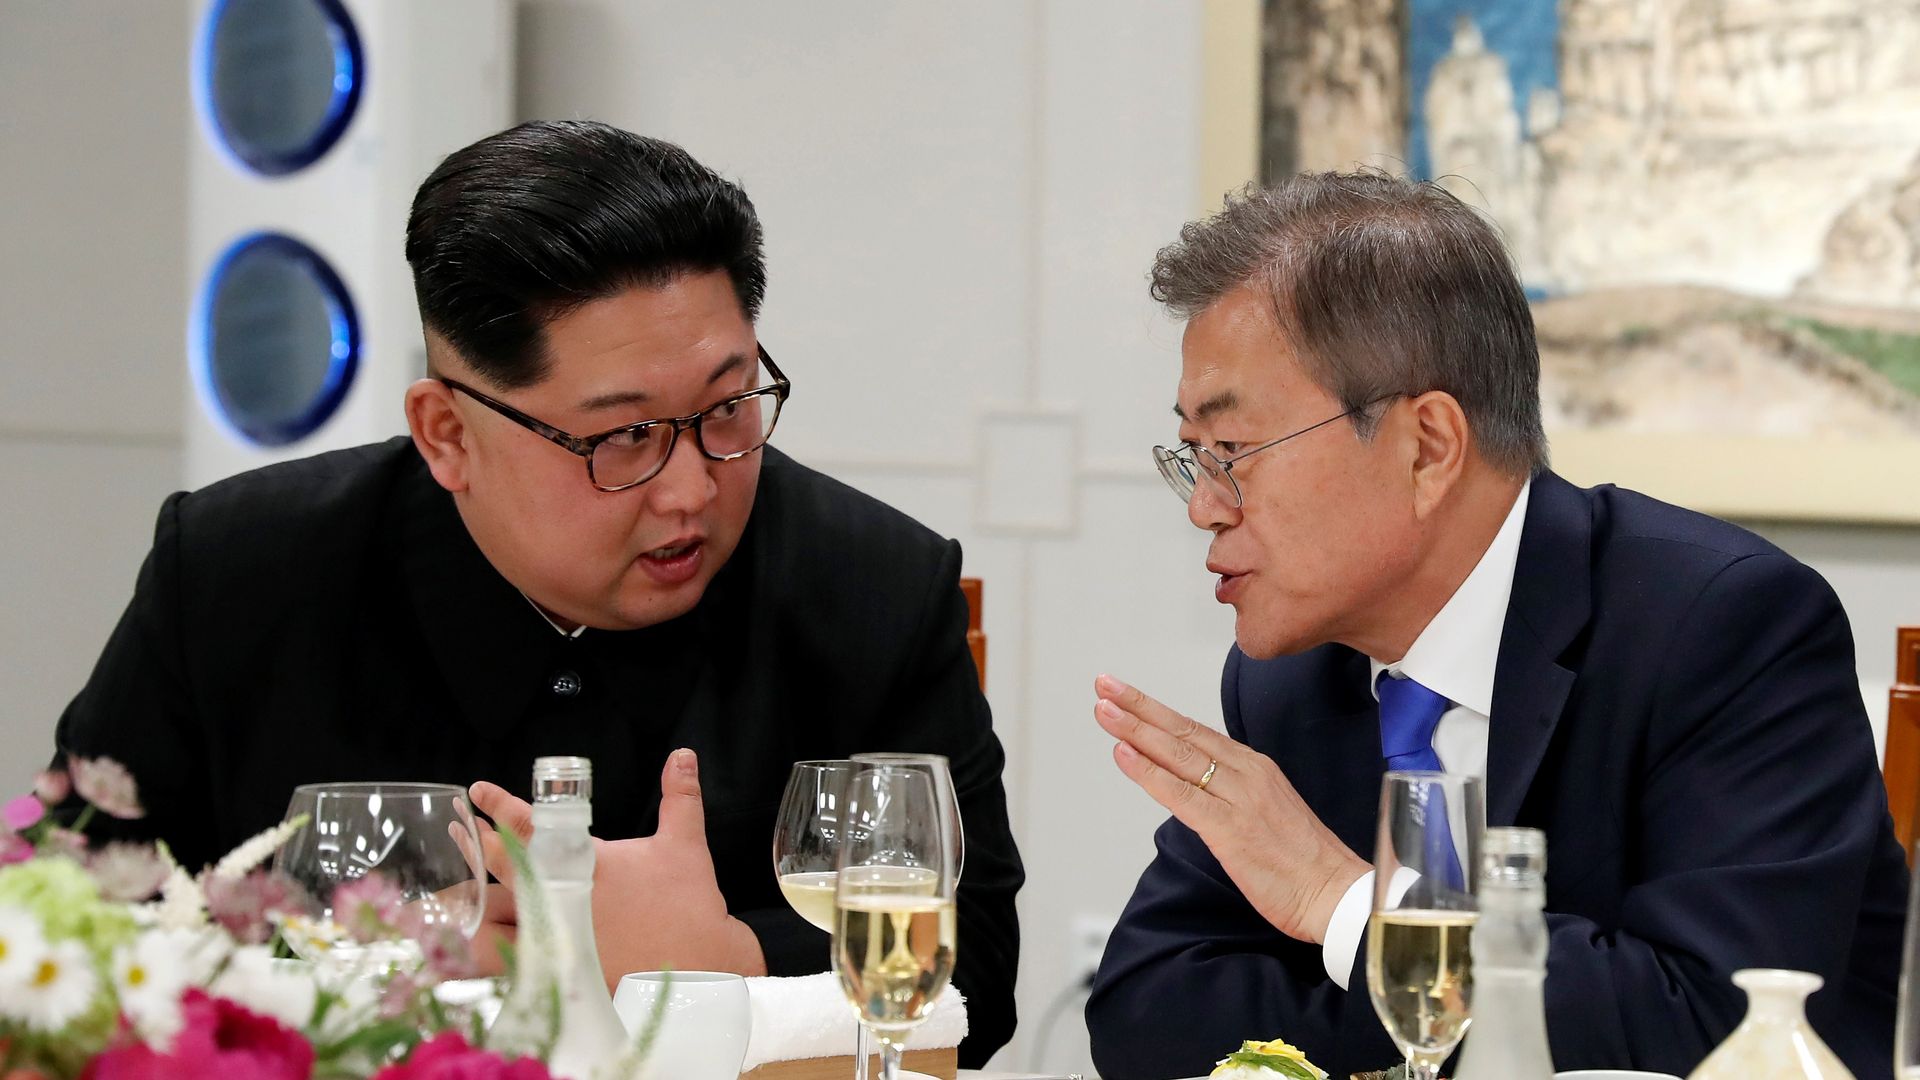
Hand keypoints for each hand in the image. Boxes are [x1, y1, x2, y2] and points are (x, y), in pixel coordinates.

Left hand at [468, 748, 767, 989]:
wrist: (701, 968)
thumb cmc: (690, 904)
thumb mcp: (686, 843)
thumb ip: (680, 795)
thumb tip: (681, 754)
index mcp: (586, 862)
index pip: (531, 825)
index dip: (500, 805)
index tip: (478, 791)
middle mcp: (563, 899)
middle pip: (503, 868)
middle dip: (478, 846)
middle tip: (464, 832)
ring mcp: (556, 938)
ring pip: (494, 920)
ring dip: (474, 901)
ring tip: (459, 889)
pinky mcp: (556, 972)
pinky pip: (506, 963)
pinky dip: (487, 950)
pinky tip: (476, 940)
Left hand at [1094, 674, 1366, 943]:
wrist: (1338, 896)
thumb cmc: (1304, 864)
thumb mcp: (1266, 813)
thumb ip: (1231, 795)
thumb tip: (1194, 788)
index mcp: (1256, 768)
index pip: (1197, 731)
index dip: (1157, 712)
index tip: (1126, 694)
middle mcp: (1247, 774)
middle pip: (1183, 733)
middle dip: (1139, 707)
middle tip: (1105, 685)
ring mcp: (1239, 799)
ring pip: (1178, 756)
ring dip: (1136, 730)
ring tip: (1104, 710)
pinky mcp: (1230, 830)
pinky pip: (1181, 795)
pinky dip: (1149, 772)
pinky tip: (1124, 754)